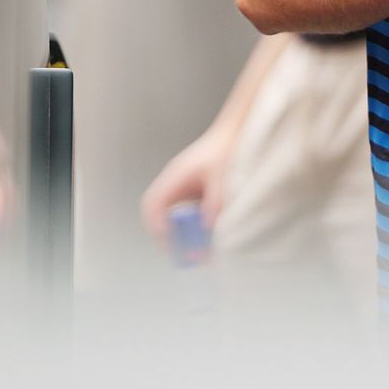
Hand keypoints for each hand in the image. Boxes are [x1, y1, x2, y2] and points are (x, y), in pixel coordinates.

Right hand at [141, 128, 232, 245]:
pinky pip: (186, 214)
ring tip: (200, 252)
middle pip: (159, 215)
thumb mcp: (222, 176)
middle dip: (169, 237)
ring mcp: (183, 188)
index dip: (156, 225)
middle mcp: (175, 184)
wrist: (235, 132)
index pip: (153, 204)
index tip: (170, 241)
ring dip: (182, 234)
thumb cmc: (226, 149)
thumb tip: (207, 225)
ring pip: (173, 216)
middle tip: (186, 256)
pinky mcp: (195, 192)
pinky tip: (209, 237)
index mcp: (175, 177)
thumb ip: (215, 200)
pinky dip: (193, 227)